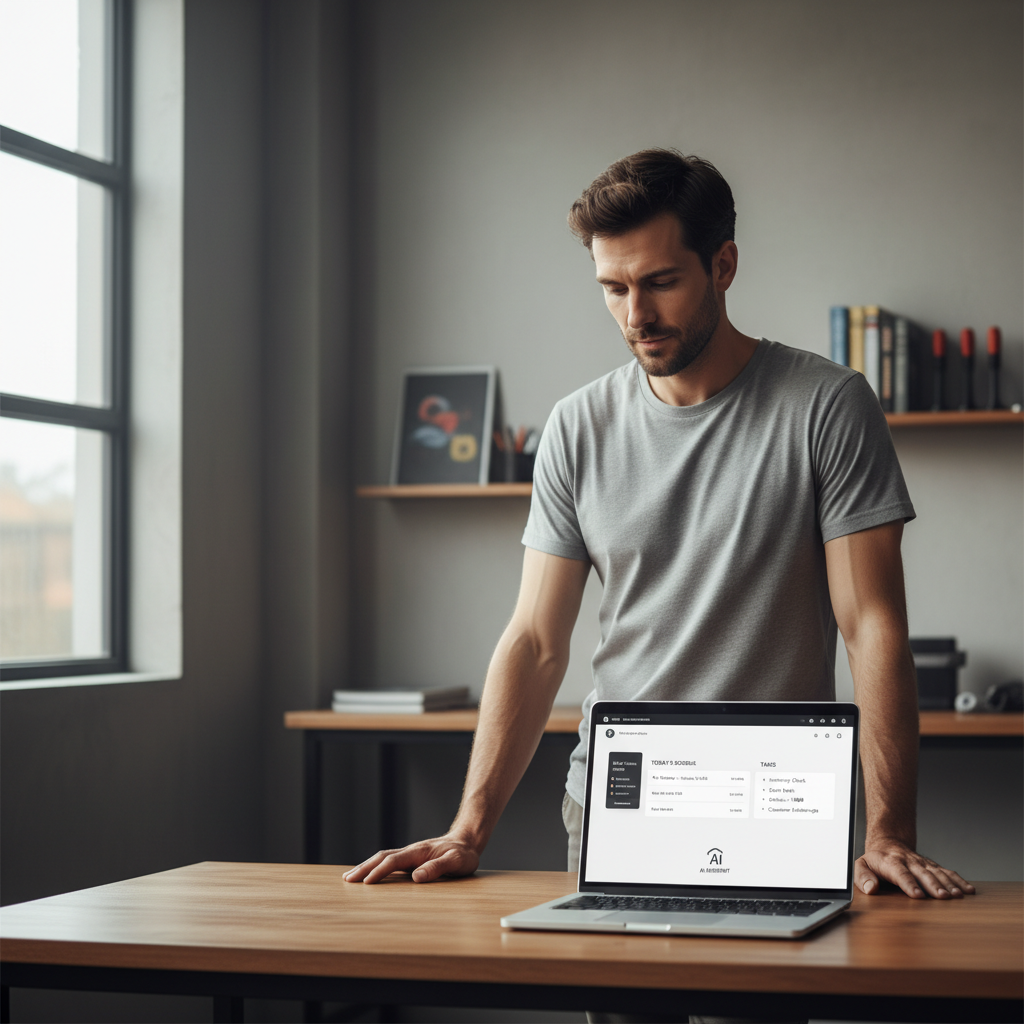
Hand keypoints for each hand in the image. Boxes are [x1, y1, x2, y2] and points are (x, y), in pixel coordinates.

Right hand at [343, 832, 480, 883]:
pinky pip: (389, 862)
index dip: (379, 872)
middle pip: (382, 857)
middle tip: (347, 880)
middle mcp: (411, 851)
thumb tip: (416, 877)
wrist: (467, 841)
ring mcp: (410, 854)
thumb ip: (437, 868)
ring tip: (350, 877)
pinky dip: (375, 867)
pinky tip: (370, 874)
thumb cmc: (463, 854)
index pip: (394, 861)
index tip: (365, 882)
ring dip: (366, 866)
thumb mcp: (456, 862)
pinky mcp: (411, 859)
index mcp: (419, 852)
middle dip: (364, 868)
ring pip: (383, 858)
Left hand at [855, 840, 975, 898]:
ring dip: (949, 884)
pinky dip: (959, 880)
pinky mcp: (932, 866)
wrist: (888, 843)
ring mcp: (922, 863)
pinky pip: (947, 872)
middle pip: (922, 873)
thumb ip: (862, 877)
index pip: (900, 873)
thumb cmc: (874, 861)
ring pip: (937, 873)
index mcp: (890, 862)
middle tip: (943, 897)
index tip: (918, 895)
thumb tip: (870, 889)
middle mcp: (908, 861)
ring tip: (958, 896)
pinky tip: (969, 890)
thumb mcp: (860, 866)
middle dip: (933, 885)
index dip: (909, 884)